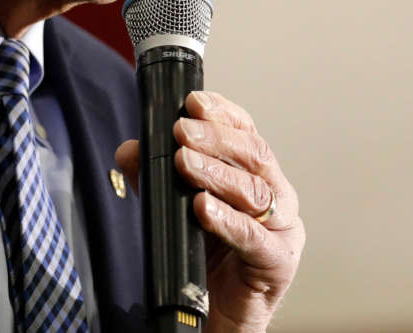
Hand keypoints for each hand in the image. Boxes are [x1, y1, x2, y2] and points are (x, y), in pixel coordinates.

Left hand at [114, 91, 303, 332]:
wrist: (217, 315)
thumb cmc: (206, 258)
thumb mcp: (174, 209)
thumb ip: (155, 178)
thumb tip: (130, 149)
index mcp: (256, 176)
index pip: (246, 132)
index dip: (222, 113)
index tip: (193, 101)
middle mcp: (276, 196)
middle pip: (254, 155)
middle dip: (215, 138)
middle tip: (181, 131)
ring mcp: (282, 229)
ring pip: (255, 192)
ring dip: (216, 173)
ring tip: (184, 162)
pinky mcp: (278, 263)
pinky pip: (254, 237)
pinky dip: (227, 219)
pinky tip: (202, 208)